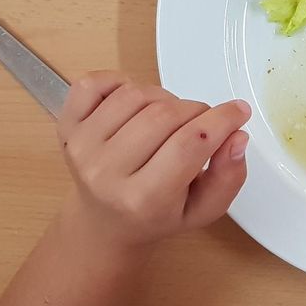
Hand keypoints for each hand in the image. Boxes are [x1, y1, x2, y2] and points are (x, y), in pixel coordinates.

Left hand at [56, 72, 249, 248]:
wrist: (104, 222)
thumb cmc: (156, 214)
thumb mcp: (202, 210)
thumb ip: (228, 177)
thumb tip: (237, 136)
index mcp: (142, 200)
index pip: (188, 146)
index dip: (221, 121)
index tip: (239, 111)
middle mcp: (105, 173)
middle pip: (164, 116)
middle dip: (196, 111)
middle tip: (202, 123)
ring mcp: (82, 147)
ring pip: (136, 94)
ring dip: (164, 98)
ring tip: (170, 119)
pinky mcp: (66, 126)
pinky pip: (95, 82)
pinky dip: (121, 82)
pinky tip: (135, 105)